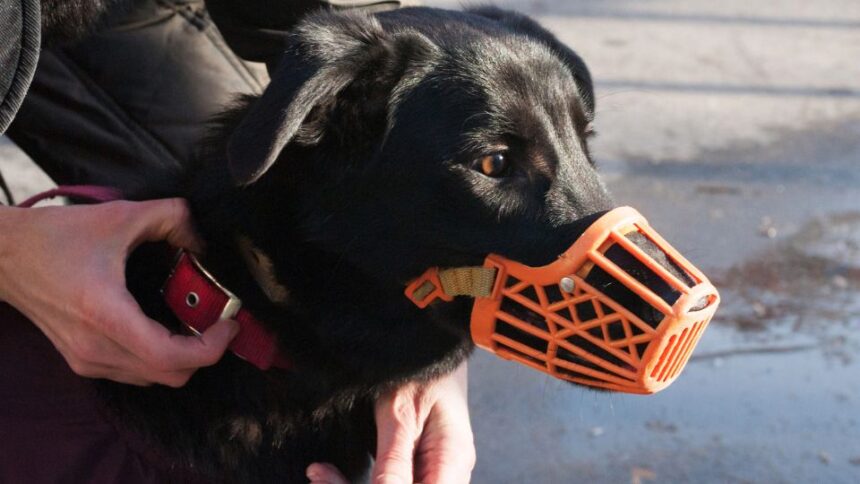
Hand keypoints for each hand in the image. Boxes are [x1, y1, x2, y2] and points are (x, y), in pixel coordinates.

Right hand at [0, 199, 238, 386]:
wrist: (3, 257)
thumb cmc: (56, 237)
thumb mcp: (121, 215)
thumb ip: (172, 218)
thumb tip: (203, 241)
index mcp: (105, 314)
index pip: (169, 356)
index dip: (209, 348)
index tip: (229, 323)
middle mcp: (95, 347)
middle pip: (169, 375)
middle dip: (204, 353)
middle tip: (219, 322)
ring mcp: (86, 360)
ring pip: (154, 379)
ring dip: (183, 357)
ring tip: (197, 323)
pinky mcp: (82, 361)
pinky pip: (135, 373)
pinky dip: (160, 358)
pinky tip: (167, 328)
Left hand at [306, 361, 474, 483]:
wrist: (428, 342)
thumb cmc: (420, 366)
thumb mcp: (401, 410)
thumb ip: (393, 460)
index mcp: (452, 461)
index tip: (335, 481)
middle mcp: (448, 473)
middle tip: (320, 475)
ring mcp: (433, 471)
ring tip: (320, 473)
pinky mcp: (416, 466)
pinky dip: (358, 482)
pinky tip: (330, 472)